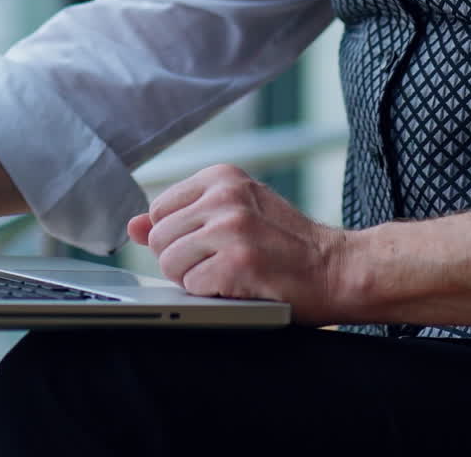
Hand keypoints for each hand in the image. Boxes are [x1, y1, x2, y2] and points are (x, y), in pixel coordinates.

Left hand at [128, 163, 345, 323]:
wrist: (338, 268)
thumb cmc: (286, 244)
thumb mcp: (235, 213)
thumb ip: (182, 216)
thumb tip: (132, 226)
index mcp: (221, 176)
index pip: (159, 209)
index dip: (178, 237)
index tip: (210, 243)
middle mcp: (224, 195)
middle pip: (160, 239)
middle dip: (182, 261)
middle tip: (222, 263)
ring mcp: (230, 228)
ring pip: (170, 264)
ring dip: (195, 280)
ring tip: (231, 274)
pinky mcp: (237, 263)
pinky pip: (191, 287)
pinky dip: (212, 296)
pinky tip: (241, 287)